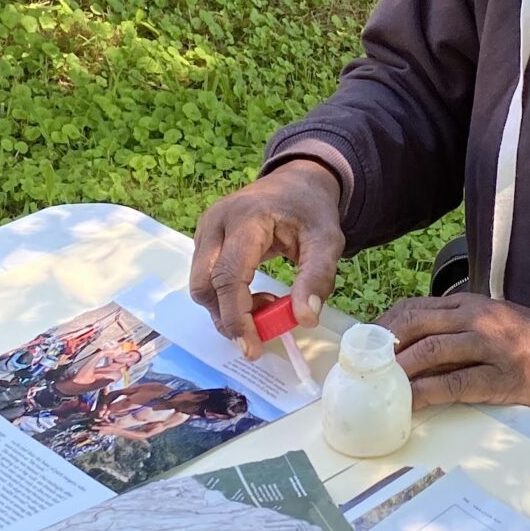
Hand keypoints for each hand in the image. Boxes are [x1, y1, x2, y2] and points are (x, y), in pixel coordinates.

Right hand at [190, 160, 344, 357]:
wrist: (296, 181)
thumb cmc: (311, 210)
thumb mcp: (328, 241)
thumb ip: (317, 278)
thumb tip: (304, 320)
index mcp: (245, 219)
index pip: (228, 276)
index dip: (237, 317)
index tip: (252, 349)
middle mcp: (215, 223)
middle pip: (204, 285)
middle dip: (228, 318)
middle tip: (263, 330)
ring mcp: (205, 230)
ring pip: (201, 286)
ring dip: (228, 309)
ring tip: (267, 304)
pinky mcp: (205, 240)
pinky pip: (206, 279)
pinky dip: (226, 298)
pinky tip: (255, 295)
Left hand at [377, 293, 529, 416]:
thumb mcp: (493, 323)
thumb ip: (456, 330)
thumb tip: (409, 352)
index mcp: (471, 304)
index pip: (412, 308)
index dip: (381, 327)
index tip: (362, 347)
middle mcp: (477, 318)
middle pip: (413, 324)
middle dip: (381, 347)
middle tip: (360, 369)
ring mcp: (490, 346)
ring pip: (430, 351)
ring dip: (397, 370)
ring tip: (376, 387)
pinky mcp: (501, 378)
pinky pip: (454, 384)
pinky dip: (426, 393)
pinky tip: (408, 404)